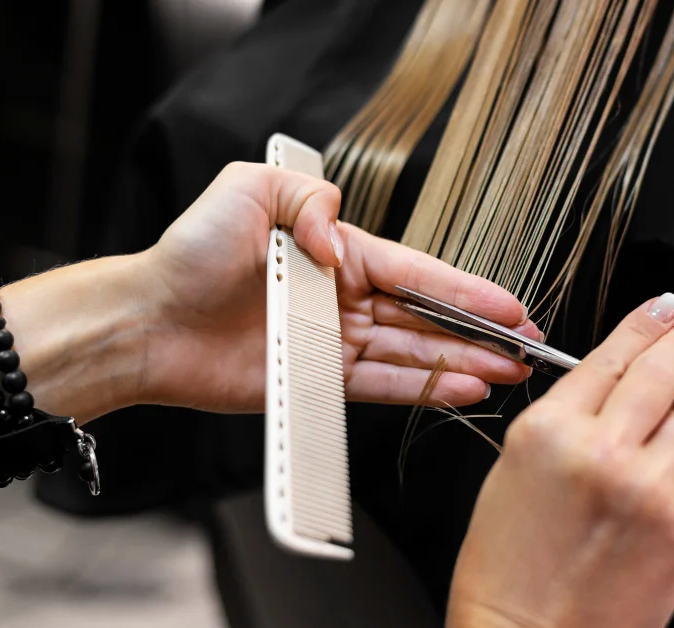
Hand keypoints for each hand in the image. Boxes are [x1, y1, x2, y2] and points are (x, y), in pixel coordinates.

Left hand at [139, 162, 538, 411]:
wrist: (147, 319)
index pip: (419, 273)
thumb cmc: (193, 251)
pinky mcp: (318, 381)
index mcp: (339, 253)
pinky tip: (459, 391)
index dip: (469, 291)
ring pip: (413, 354)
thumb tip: (345, 248)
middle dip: (480, 333)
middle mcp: (344, 297)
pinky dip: (421, 390)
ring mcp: (334, 341)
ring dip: (461, 364)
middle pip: (427, 317)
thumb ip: (312, 204)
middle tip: (526, 348)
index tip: (512, 307)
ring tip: (507, 374)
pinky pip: (380, 386)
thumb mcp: (252, 190)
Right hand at [442, 297, 673, 627]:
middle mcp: (602, 451)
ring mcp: (652, 488)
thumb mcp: (511, 476)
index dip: (643, 324)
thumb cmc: (505, 576)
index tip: (662, 308)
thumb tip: (612, 390)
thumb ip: (562, 425)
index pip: (609, 356)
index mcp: (547, 432)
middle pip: (661, 371)